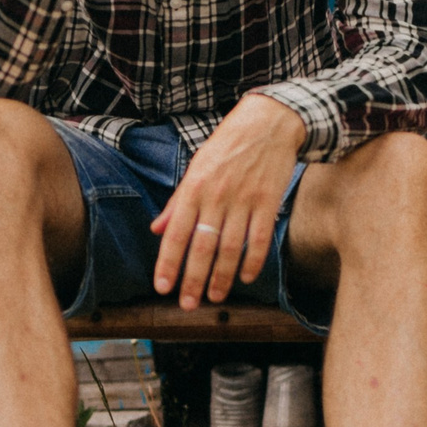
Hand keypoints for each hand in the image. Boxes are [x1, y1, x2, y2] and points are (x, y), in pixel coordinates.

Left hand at [151, 94, 308, 306]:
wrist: (268, 122)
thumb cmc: (227, 145)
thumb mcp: (196, 168)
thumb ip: (177, 202)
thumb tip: (157, 229)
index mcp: (194, 188)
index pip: (176, 234)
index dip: (169, 263)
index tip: (164, 287)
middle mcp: (216, 196)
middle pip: (202, 247)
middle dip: (194, 280)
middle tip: (189, 304)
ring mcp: (244, 199)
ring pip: (230, 248)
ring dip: (222, 277)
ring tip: (216, 297)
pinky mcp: (268, 201)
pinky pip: (260, 239)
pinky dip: (253, 262)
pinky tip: (246, 277)